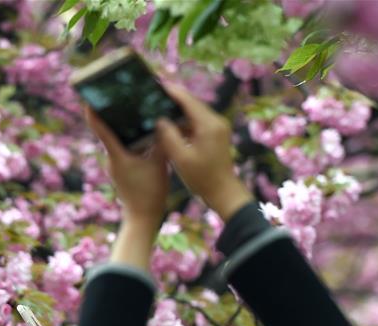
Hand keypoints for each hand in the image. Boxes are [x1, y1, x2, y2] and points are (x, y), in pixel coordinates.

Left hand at [84, 105, 168, 227]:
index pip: (101, 129)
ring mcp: (116, 165)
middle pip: (108, 131)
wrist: (143, 217)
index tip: (88, 97)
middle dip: (110, 113)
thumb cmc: (150, 191)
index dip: (93, 112)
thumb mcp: (159, 161)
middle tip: (115, 94)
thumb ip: (159, 140)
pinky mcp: (122, 170)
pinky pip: (123, 149)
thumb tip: (161, 120)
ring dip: (122, 125)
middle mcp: (112, 158)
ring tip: (130, 107)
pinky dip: (129, 138)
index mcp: (116, 155)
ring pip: (117, 140)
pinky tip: (142, 131)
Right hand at [155, 84, 251, 220]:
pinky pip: (198, 121)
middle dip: (174, 98)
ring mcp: (218, 127)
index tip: (157, 84)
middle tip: (155, 93)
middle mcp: (216, 121)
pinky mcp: (216, 134)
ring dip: (178, 110)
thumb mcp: (180, 158)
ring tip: (159, 106)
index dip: (173, 91)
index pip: (188, 101)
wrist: (222, 191)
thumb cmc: (201, 177)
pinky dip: (184, 121)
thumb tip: (159, 119)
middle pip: (192, 103)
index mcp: (209, 125)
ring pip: (195, 112)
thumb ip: (168, 136)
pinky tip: (171, 124)